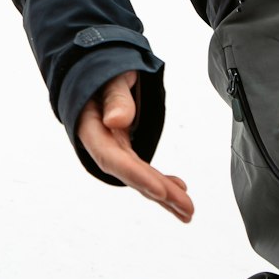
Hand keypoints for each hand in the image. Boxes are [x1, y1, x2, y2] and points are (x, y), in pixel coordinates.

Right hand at [76, 71, 192, 222]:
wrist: (97, 67)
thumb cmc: (103, 68)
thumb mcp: (110, 75)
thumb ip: (114, 97)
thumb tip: (116, 121)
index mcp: (90, 125)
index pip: (111, 157)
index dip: (135, 175)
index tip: (161, 191)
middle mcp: (101, 142)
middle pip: (129, 172)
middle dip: (158, 191)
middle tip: (187, 207)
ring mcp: (114, 146)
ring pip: (138, 176)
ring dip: (164, 196)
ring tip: (188, 211)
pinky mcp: (125, 146)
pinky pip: (143, 169)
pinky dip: (161, 182)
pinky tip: (179, 190)